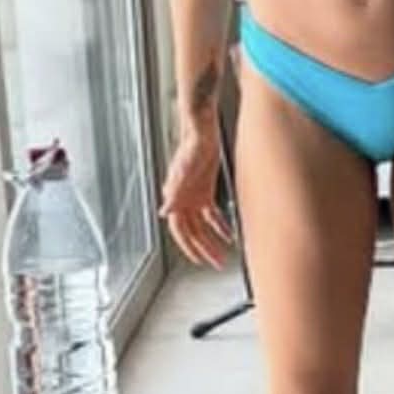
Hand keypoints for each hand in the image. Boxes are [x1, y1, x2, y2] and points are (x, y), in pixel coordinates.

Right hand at [158, 124, 233, 268]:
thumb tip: (164, 211)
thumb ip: (174, 191)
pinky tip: (229, 234)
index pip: (181, 231)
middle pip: (193, 232)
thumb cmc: (191, 146)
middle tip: (216, 262)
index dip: (189, 247)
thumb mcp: (184, 170)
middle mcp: (184, 201)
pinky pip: (212, 215)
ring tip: (222, 255)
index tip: (200, 260)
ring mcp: (194, 198)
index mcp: (176, 199)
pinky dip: (220, 226)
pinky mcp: (205, 192)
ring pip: (202, 227)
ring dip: (212, 241)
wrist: (202, 131)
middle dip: (204, 249)